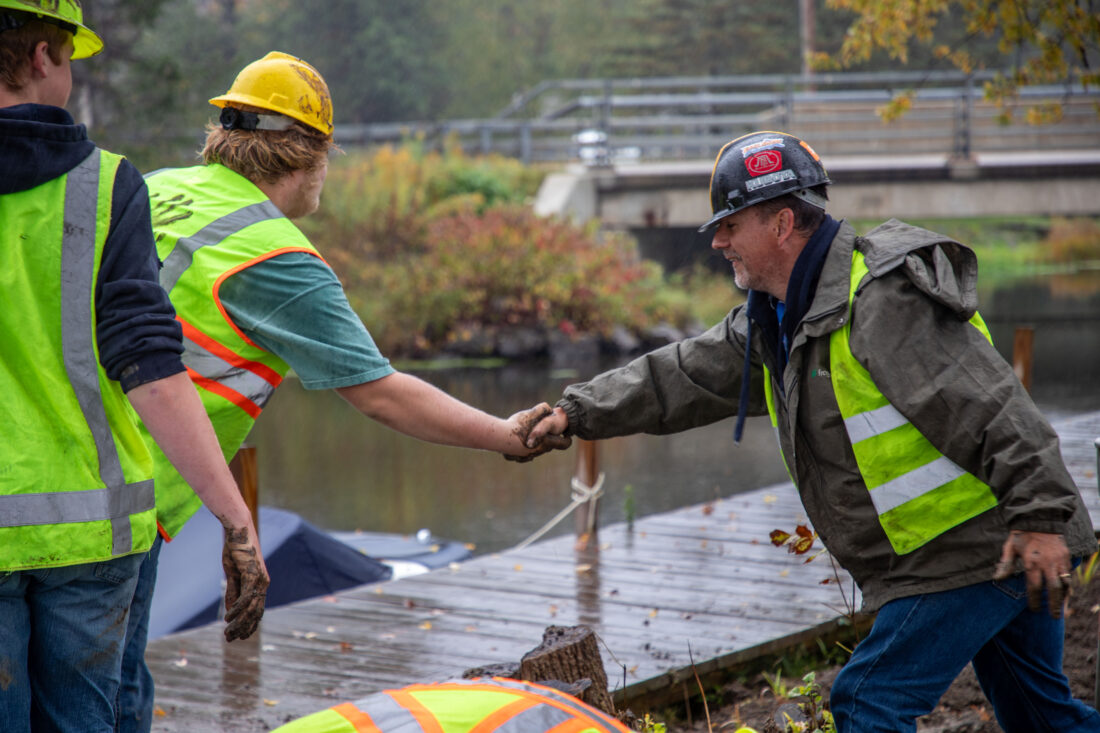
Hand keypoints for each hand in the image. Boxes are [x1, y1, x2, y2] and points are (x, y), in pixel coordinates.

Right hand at [221, 524, 268, 640]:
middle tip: (230, 640)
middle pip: (256, 613)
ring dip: (239, 622)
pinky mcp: (253, 574)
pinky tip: (229, 617)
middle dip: (243, 628)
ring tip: (228, 632)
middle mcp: (263, 584)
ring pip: (252, 608)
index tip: (237, 636)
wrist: (238, 530)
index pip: (256, 610)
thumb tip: (231, 611)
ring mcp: (260, 579)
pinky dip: (238, 609)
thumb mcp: (232, 576)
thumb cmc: (236, 551)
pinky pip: (247, 597)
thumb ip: (233, 592)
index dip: (248, 624)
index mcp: (259, 584)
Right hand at [503, 403, 570, 462]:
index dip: (567, 440)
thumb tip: (549, 408)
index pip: (563, 444)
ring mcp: (526, 456)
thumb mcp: (532, 413)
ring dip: (535, 445)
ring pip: (535, 451)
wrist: (499, 437)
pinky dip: (522, 449)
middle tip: (547, 432)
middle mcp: (537, 451)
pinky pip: (522, 454)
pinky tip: (518, 444)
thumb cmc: (518, 425)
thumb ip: (542, 409)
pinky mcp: (516, 457)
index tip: (567, 436)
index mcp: (546, 442)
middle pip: (548, 447)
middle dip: (549, 440)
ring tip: (531, 437)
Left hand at [994, 530, 1071, 617]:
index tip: (1034, 609)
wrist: (1038, 518)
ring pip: (1065, 583)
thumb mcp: (1009, 547)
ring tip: (1062, 608)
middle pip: (1053, 589)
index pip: (1034, 587)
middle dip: (1054, 604)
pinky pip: (1069, 574)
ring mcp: (1058, 560)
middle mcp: (1047, 563)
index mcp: (1031, 562)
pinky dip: (1069, 585)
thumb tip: (997, 579)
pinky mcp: (1066, 556)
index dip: (1035, 600)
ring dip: (1064, 597)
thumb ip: (1005, 564)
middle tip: (1054, 616)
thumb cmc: (1021, 534)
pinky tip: (1067, 592)